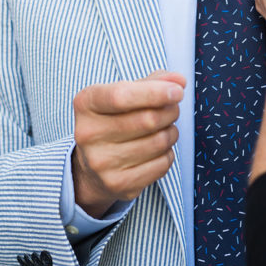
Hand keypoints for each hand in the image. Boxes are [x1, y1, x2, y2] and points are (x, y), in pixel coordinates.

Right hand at [72, 70, 185, 218]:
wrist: (91, 166)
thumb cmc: (114, 120)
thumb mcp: (124, 93)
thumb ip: (152, 82)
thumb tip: (179, 80)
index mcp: (86, 104)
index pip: (121, 96)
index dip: (154, 92)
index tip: (178, 90)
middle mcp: (88, 134)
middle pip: (147, 119)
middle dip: (170, 111)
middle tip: (173, 108)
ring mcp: (101, 162)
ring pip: (158, 142)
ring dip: (171, 132)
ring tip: (164, 129)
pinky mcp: (118, 184)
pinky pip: (161, 164)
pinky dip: (168, 153)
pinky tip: (158, 150)